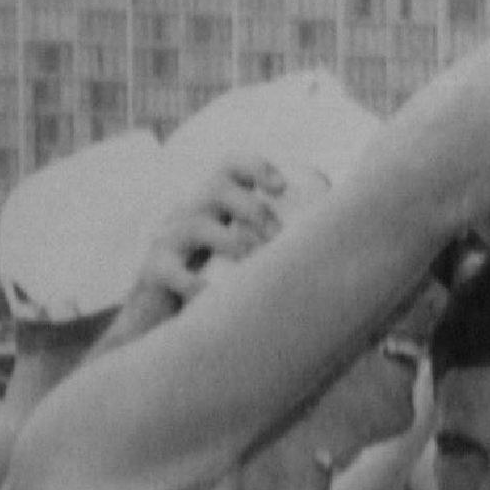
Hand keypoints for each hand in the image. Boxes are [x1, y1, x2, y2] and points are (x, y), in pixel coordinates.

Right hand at [126, 157, 286, 325]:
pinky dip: (196, 284)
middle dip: (252, 208)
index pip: (229, 168)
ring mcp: (167, 241)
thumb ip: (279, 243)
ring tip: (254, 264)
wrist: (160, 322)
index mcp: (215, 207)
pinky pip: (172, 271)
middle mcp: (189, 215)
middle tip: (276, 237)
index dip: (254, 167)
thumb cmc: (218, 286)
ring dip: (232, 241)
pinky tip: (215, 296)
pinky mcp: (153, 272)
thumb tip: (336, 240)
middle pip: (215, 187)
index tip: (280, 187)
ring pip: (194, 223)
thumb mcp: (247, 257)